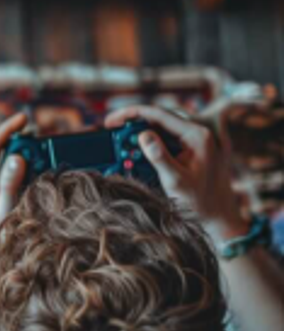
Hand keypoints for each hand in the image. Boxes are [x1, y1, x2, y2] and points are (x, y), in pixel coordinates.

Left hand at [0, 113, 27, 260]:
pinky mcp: (1, 188)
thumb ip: (10, 184)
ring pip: (10, 158)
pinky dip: (29, 165)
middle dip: (21, 140)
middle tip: (41, 139)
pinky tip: (41, 166)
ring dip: (27, 153)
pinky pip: (15, 170)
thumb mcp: (5, 209)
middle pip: (2, 149)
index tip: (24, 118)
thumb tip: (17, 158)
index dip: (7, 129)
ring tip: (44, 152)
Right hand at [105, 106, 246, 238]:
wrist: (218, 216)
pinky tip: (140, 151)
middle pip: (159, 118)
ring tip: (124, 143)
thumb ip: (159, 157)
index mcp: (197, 135)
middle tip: (114, 130)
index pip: (159, 114)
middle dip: (134, 122)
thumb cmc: (200, 201)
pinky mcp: (193, 148)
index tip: (112, 120)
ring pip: (163, 127)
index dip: (131, 113)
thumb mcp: (175, 181)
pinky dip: (151, 142)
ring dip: (142, 132)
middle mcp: (199, 133)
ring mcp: (197, 140)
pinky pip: (168, 137)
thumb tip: (143, 135)